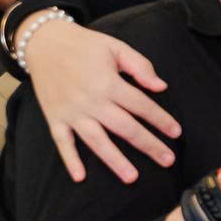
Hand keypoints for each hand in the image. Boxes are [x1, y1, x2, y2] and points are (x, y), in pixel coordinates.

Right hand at [25, 17, 179, 183]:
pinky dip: (70, 160)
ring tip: (132, 178)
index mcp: (109, 82)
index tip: (176, 132)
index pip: (141, 105)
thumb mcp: (116, 47)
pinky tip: (80, 177)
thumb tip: (161, 86)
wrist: (44, 43)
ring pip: (96, 140)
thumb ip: (140, 66)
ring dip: (114, 160)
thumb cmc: (84, 45)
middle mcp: (91, 101)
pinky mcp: (55, 117)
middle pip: (125, 128)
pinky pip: (62, 142)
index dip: (161, 119)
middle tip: (168, 160)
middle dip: (148, 145)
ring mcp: (71, 112)